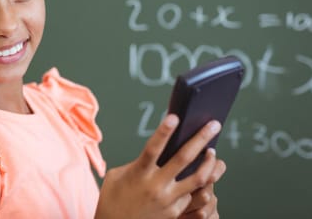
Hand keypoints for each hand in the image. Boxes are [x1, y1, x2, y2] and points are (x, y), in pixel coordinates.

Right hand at [94, 114, 221, 218]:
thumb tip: (156, 154)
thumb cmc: (112, 199)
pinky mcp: (174, 212)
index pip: (153, 148)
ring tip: (213, 152)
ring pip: (197, 179)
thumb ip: (137, 163)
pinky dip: (195, 184)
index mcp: (138, 173)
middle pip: (184, 159)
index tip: (175, 117)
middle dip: (201, 139)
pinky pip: (190, 195)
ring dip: (208, 163)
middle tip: (214, 125)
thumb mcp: (118, 176)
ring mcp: (168, 200)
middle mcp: (155, 186)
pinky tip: (199, 175)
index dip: (164, 132)